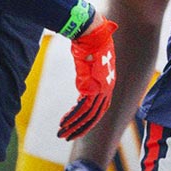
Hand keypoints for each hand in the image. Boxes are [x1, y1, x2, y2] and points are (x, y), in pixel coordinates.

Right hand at [60, 16, 117, 139]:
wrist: (93, 34)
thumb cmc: (91, 41)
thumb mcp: (92, 55)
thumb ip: (90, 63)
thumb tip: (84, 53)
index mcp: (108, 83)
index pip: (101, 108)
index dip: (90, 119)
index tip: (78, 125)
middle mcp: (107, 89)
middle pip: (96, 115)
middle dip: (81, 128)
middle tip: (69, 137)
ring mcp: (101, 89)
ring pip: (88, 115)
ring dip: (74, 126)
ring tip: (62, 134)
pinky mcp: (92, 87)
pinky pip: (82, 108)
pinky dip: (72, 117)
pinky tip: (63, 124)